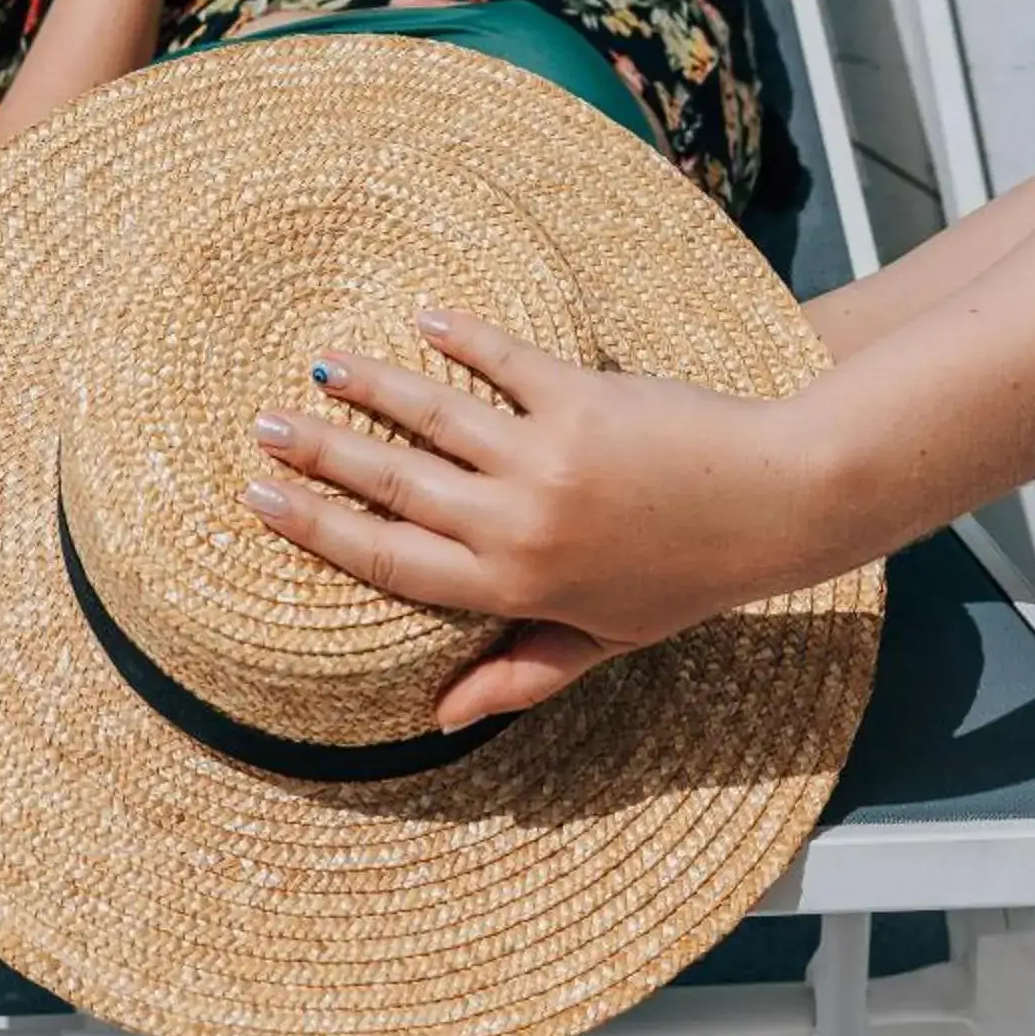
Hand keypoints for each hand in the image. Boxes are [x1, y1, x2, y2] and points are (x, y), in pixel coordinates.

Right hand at [242, 308, 805, 727]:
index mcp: (515, 587)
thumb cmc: (689, 580)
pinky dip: (462, 337)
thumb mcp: (604, 642)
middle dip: (319, 456)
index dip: (318, 532)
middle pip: (393, 485)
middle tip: (261, 428)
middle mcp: (518, 523)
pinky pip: (506, 360)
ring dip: (371, 387)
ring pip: (434, 416)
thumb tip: (439, 718)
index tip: (262, 503)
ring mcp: (546, 455)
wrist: (773, 504)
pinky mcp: (581, 396)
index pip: (391, 559)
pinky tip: (424, 317)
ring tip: (319, 367)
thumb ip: (520, 673)